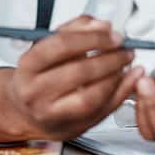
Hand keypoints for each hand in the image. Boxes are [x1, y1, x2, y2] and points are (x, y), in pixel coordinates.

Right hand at [0, 15, 143, 142]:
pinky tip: (128, 80)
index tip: (112, 35)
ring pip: (90, 97)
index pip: (63, 46)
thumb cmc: (40, 74)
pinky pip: (101, 112)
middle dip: (109, 58)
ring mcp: (51, 114)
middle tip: (125, 49)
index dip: (93, 38)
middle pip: (79, 72)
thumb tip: (102, 26)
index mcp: (29, 65)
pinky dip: (120, 94)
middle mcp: (35, 92)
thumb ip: (76, 29)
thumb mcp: (49, 45)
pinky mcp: (70, 128)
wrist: (26, 110)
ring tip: (126, 64)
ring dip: (116, 78)